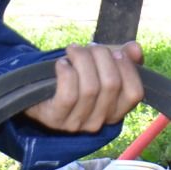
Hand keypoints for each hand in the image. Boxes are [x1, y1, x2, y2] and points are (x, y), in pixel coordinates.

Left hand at [24, 42, 145, 133]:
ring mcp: (76, 123)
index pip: (134, 93)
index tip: (115, 52)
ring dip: (82, 59)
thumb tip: (135, 49)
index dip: (128, 68)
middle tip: (89, 46)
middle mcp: (98, 121)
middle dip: (101, 56)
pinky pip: (69, 94)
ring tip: (73, 50)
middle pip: (111, 84)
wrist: (35, 93)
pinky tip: (62, 63)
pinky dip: (67, 72)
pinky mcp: (55, 118)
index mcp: (114, 111)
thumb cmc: (73, 79)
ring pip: (90, 87)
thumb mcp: (99, 68)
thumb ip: (122, 58)